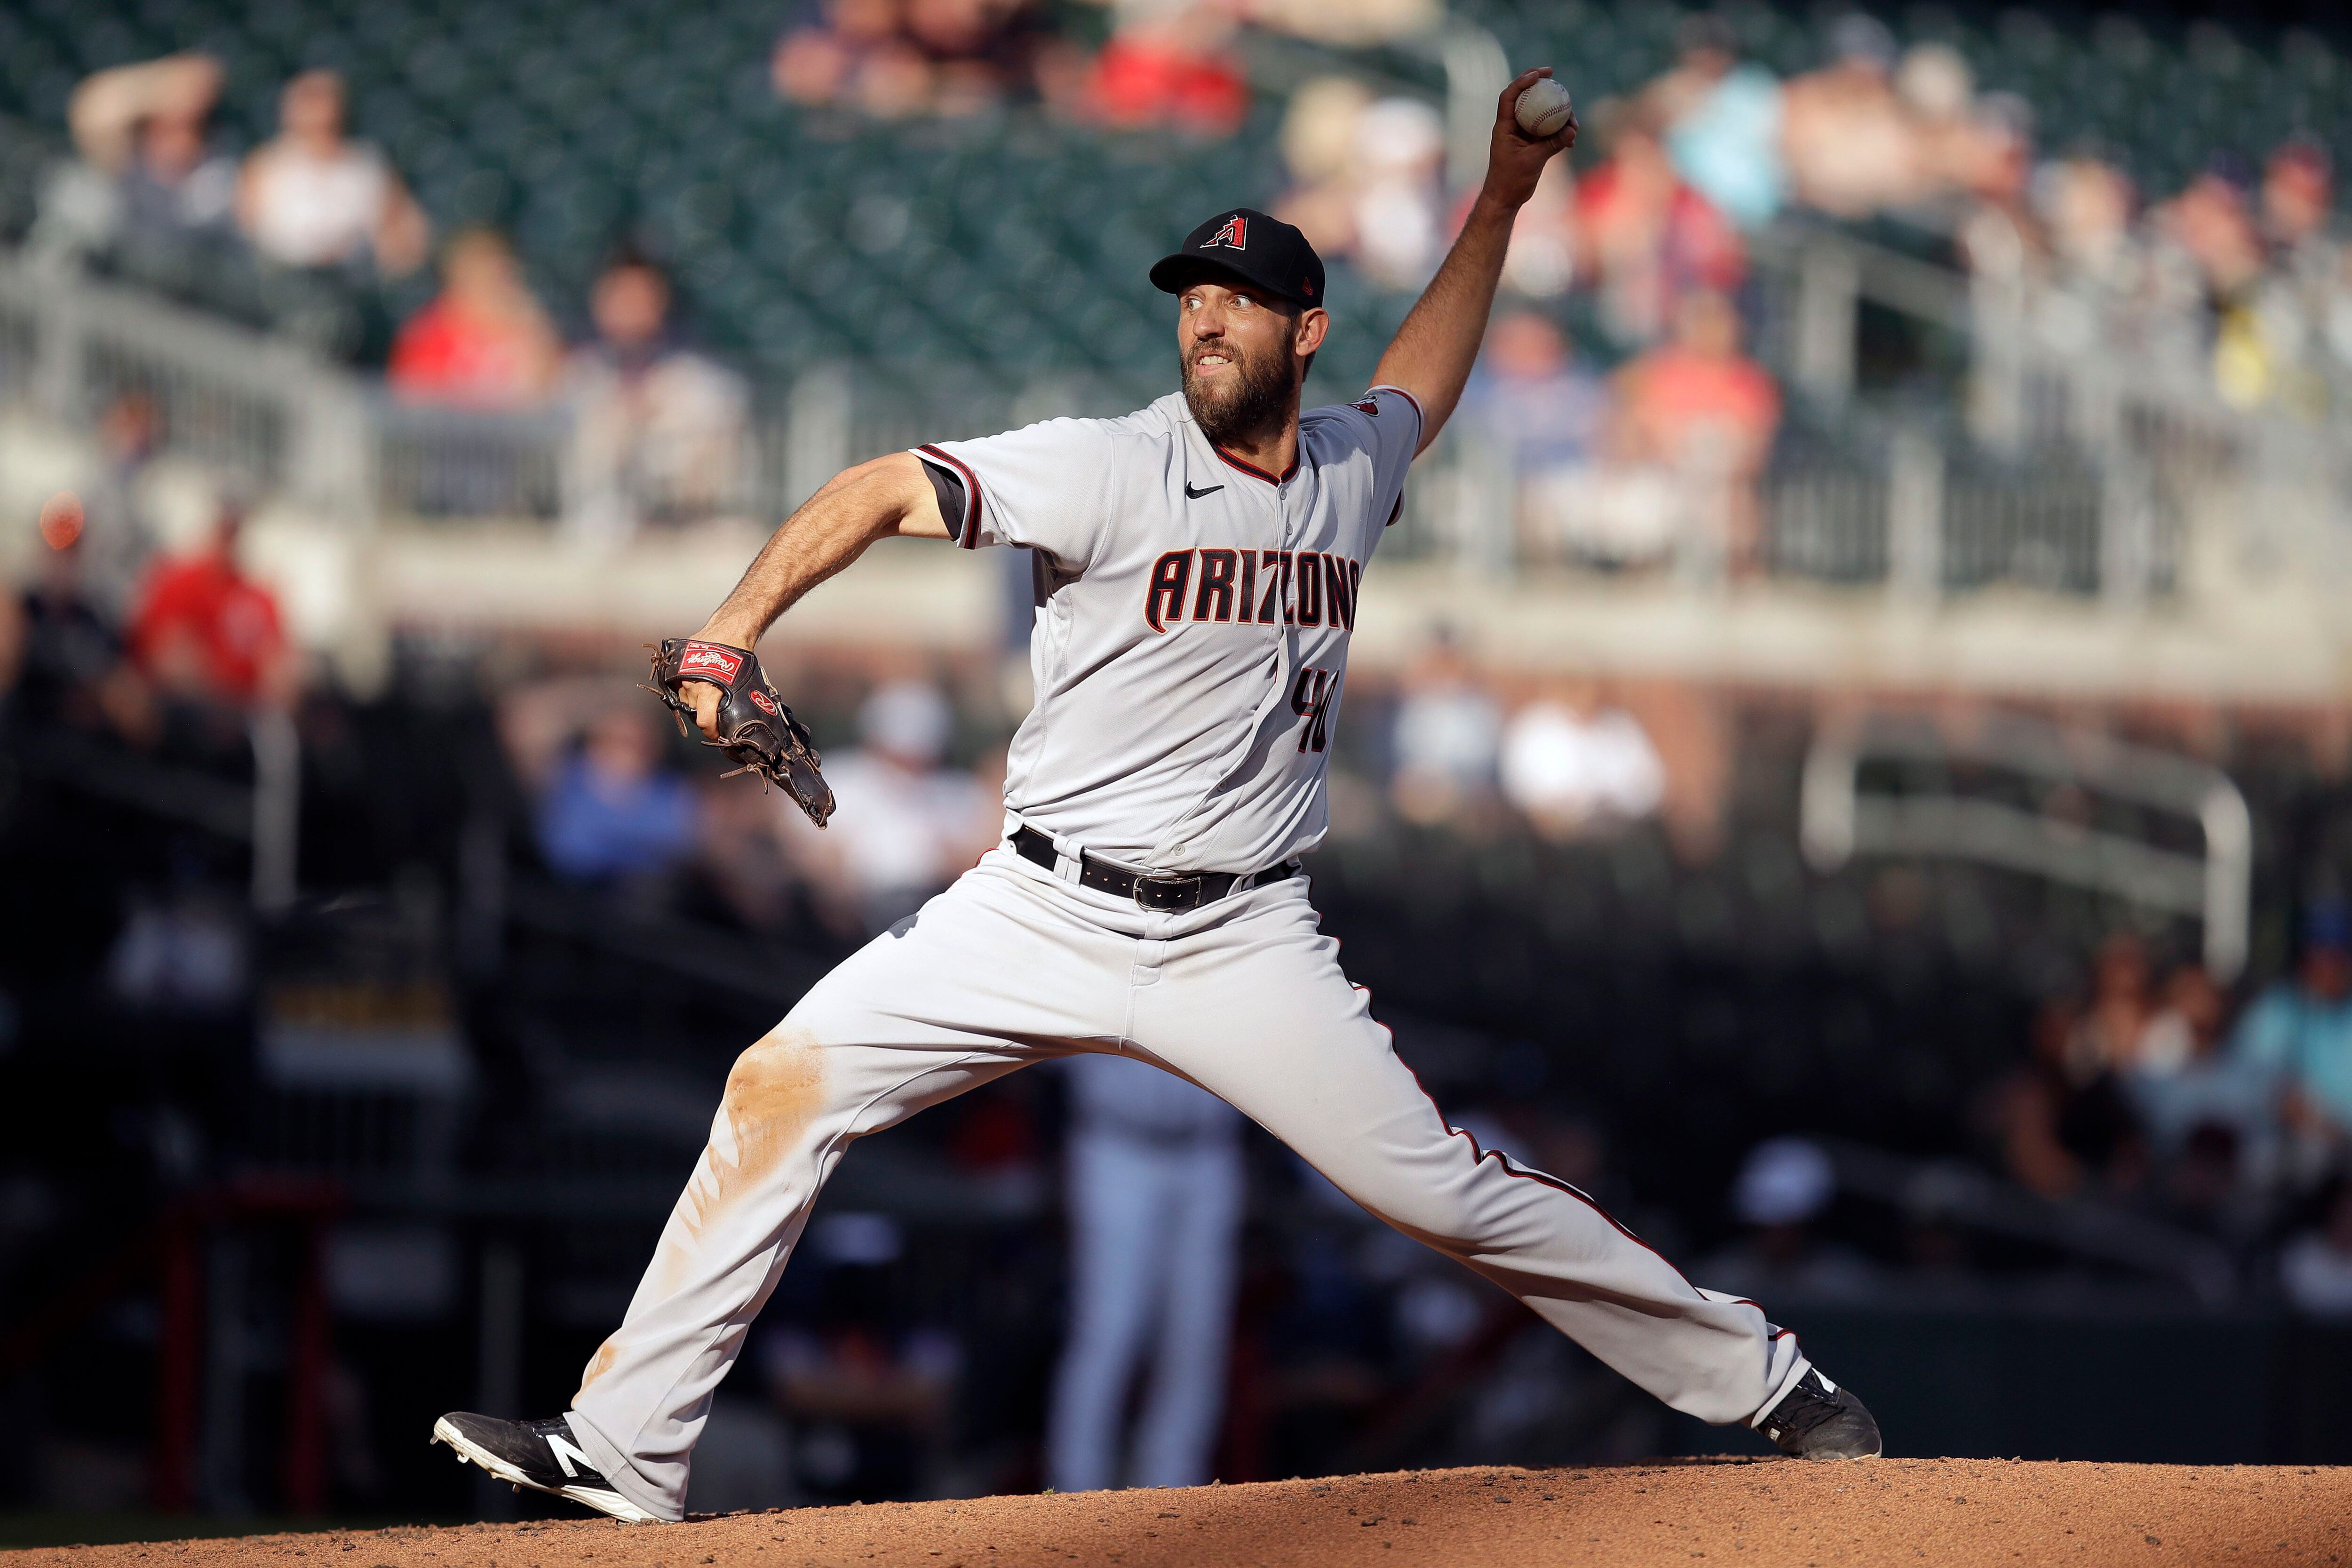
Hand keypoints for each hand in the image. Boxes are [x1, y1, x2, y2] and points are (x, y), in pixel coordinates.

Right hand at [681, 617, 759, 739]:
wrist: (728, 630)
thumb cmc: (738, 656)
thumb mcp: (740, 683)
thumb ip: (732, 702)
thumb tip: (734, 721)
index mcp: (707, 690)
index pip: (704, 722)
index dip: (712, 731)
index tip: (719, 734)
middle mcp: (691, 684)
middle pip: (695, 712)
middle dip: (706, 715)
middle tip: (717, 713)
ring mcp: (681, 676)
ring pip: (686, 700)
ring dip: (696, 702)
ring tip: (709, 695)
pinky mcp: (675, 669)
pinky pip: (678, 688)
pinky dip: (688, 690)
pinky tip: (698, 686)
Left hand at [1477, 67, 1578, 213]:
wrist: (1506, 198)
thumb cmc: (1511, 180)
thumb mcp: (1533, 161)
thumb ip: (1552, 145)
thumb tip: (1572, 131)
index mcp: (1505, 126)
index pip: (1510, 96)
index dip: (1522, 81)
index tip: (1538, 74)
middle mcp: (1513, 126)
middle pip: (1526, 99)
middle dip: (1540, 86)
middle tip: (1554, 76)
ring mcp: (1523, 134)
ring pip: (1541, 115)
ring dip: (1557, 115)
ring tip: (1574, 125)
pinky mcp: (1532, 144)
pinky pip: (1548, 132)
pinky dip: (1559, 133)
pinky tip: (1572, 139)